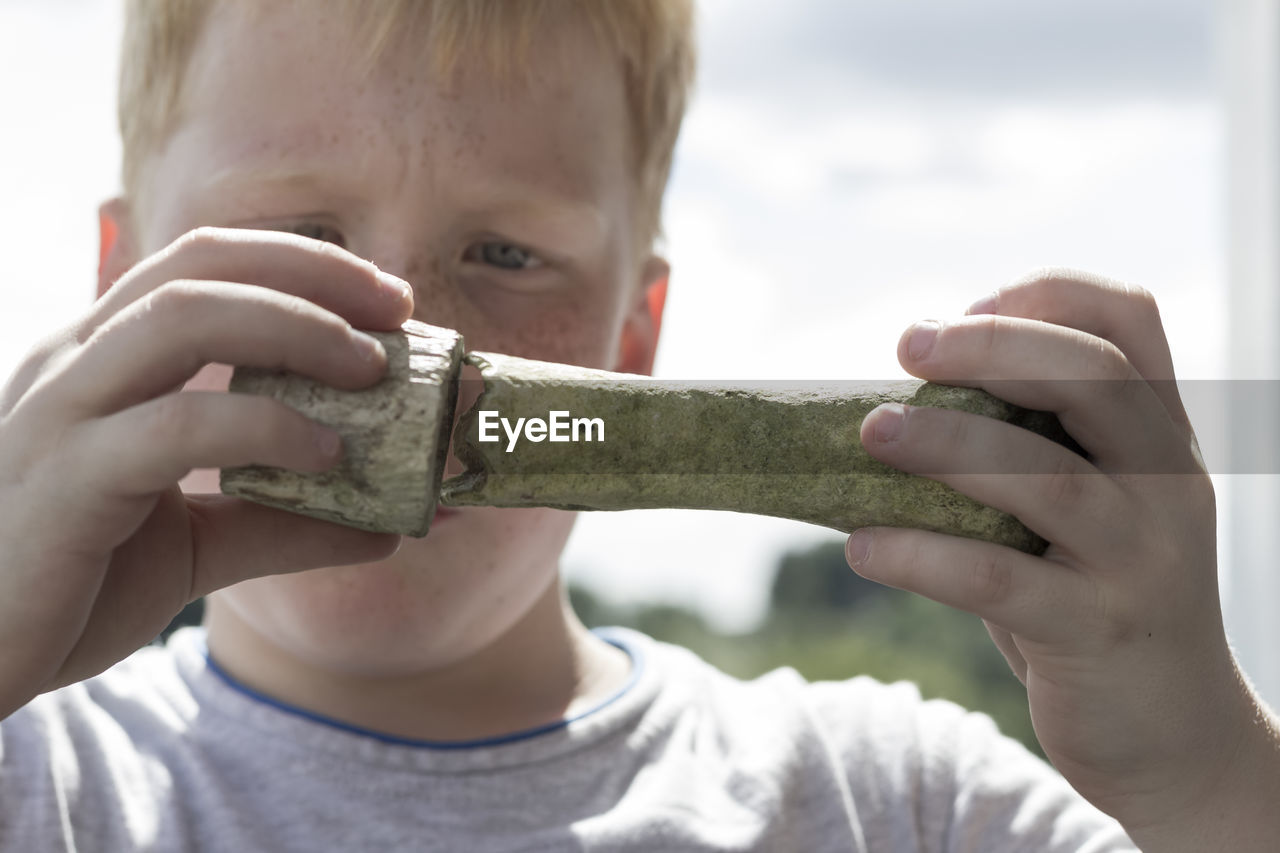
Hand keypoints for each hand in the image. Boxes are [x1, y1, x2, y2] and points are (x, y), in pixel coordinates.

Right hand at [0, 227, 413, 716]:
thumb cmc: (69, 585)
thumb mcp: (195, 544)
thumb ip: (282, 523)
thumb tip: (386, 525)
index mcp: (101, 360)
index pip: (201, 266)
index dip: (301, 264)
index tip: (389, 299)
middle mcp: (74, 364)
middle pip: (200, 269)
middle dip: (313, 276)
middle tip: (399, 313)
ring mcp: (61, 413)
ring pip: (184, 319)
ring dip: (297, 329)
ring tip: (373, 370)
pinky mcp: (66, 479)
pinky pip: (177, 426)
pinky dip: (266, 426)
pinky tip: (329, 454)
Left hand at [847, 269, 1279, 849]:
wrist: (1175, 735)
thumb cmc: (1096, 598)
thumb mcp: (1087, 509)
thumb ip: (1029, 449)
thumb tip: (892, 404)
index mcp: (1160, 435)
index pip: (1129, 322)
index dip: (1044, 294)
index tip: (963, 309)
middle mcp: (1166, 483)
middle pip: (1094, 378)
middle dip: (993, 347)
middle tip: (907, 344)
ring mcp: (1141, 559)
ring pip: (1045, 478)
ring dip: (946, 445)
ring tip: (868, 433)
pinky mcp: (1098, 632)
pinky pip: (999, 581)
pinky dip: (922, 555)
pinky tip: (863, 546)